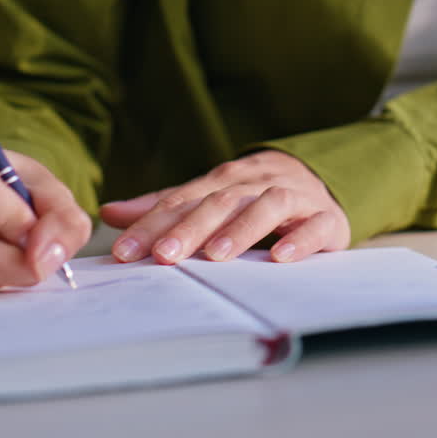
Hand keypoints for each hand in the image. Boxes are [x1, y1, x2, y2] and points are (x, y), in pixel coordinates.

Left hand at [100, 150, 349, 264]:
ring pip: (267, 205)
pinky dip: (299, 240)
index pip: (183, 200)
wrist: (321, 181)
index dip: (152, 225)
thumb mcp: (210, 197)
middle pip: (220, 201)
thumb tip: (109, 212)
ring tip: (215, 256)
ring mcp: (296, 198)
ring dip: (239, 230)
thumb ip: (164, 207)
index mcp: (224, 180)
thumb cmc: (254, 197)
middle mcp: (257, 183)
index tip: (124, 252)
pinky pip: (315, 225)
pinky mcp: (327, 218)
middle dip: (189, 228)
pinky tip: (280, 257)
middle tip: (163, 256)